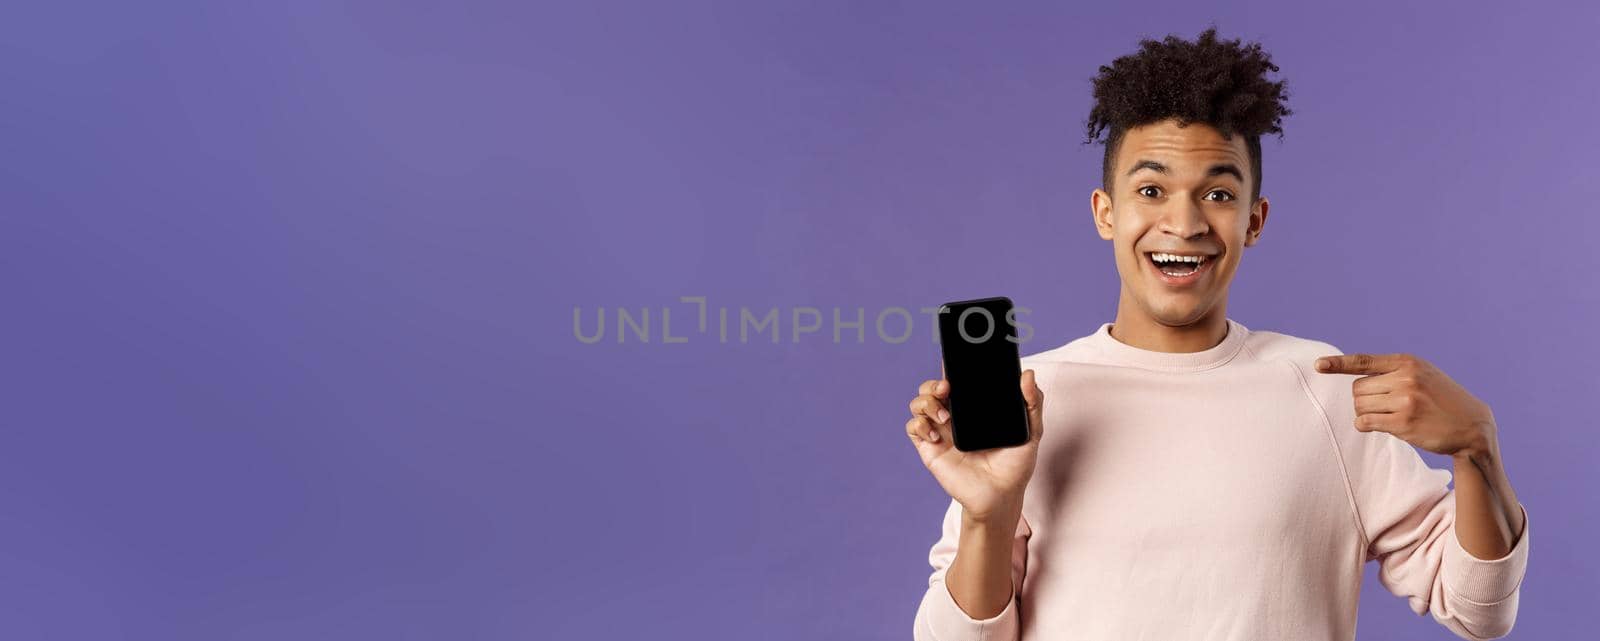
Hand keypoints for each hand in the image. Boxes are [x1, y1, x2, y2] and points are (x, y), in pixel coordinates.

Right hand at [904, 370, 1044, 524]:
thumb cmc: (1015, 465)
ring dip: (926, 402)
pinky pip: (913, 428)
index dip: (950, 368)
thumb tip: (1028, 374)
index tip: (954, 362)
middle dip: (933, 383)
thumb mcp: (1031, 430)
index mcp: (973, 409)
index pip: (956, 381)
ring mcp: (940, 432)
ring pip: (918, 403)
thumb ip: (1032, 402)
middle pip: (932, 388)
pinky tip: (936, 435)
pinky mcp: (930, 449)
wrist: (1002, 495)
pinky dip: (920, 425)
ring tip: (945, 416)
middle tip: (947, 388)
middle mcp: (954, 417)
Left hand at [1315, 353, 1495, 457]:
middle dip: (1363, 399)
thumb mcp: (1423, 375)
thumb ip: (1393, 372)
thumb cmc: (1442, 400)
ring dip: (1366, 413)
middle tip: (1383, 406)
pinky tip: (1380, 426)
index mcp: (1408, 362)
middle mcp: (1405, 378)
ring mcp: (1405, 401)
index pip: (1364, 361)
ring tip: (1388, 416)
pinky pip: (1366, 422)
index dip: (1338, 364)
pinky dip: (1366, 425)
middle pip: (1357, 389)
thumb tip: (1355, 377)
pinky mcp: (1404, 423)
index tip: (1318, 365)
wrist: (1472, 426)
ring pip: (1359, 406)